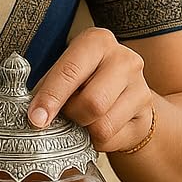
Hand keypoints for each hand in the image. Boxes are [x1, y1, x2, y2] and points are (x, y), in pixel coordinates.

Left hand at [27, 27, 153, 152]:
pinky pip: (113, 138)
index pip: (69, 72)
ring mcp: (140, 85)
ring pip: (103, 125)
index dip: (50, 98)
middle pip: (91, 102)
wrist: (122, 93)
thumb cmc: (84, 81)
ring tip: (82, 118)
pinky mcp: (147, 112)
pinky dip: (97, 140)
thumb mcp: (64, 74)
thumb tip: (34, 115)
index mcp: (96, 41)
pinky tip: (97, 126)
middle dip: (71, 115)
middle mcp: (123, 58)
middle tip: (65, 114)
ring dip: (84, 129)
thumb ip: (47, 88)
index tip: (36, 119)